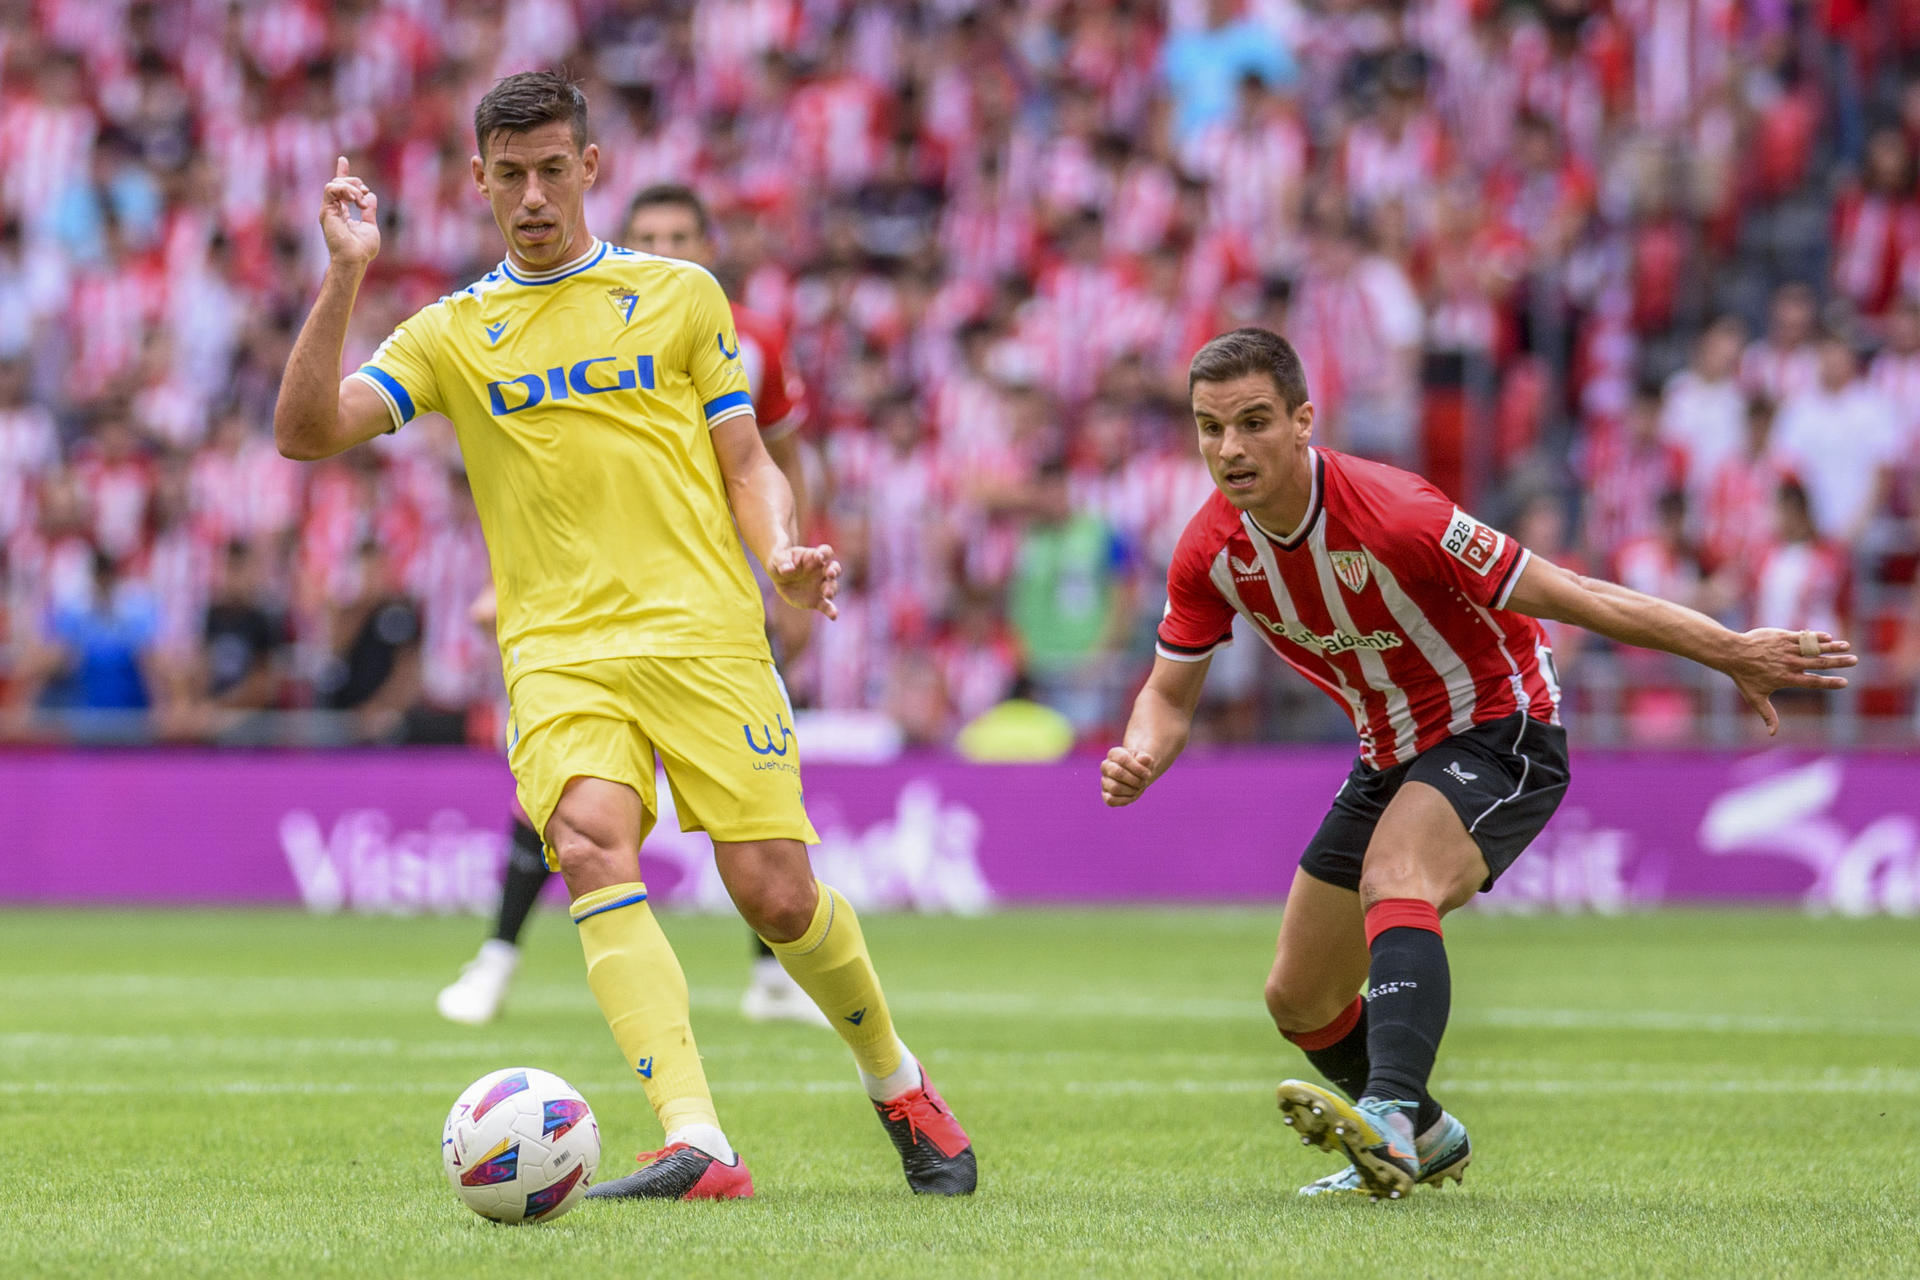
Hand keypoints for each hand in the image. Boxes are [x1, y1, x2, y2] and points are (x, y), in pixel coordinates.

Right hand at [320, 156, 379, 267]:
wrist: (354, 259)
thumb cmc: (362, 249)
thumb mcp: (370, 226)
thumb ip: (369, 210)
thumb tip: (370, 195)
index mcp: (342, 213)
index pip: (340, 189)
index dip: (342, 173)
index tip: (342, 159)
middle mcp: (334, 210)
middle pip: (339, 182)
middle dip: (354, 181)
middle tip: (365, 193)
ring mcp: (329, 210)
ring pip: (334, 184)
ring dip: (351, 187)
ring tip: (360, 200)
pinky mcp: (326, 211)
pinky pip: (331, 189)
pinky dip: (344, 189)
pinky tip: (355, 199)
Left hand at [768, 544, 841, 618]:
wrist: (779, 576)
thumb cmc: (780, 561)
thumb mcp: (777, 559)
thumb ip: (783, 562)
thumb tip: (788, 570)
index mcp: (813, 556)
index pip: (826, 551)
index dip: (824, 553)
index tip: (819, 557)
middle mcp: (822, 571)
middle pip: (834, 568)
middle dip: (834, 571)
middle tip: (830, 574)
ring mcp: (821, 585)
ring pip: (832, 586)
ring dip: (832, 589)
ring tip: (827, 594)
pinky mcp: (817, 600)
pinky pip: (826, 605)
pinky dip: (831, 610)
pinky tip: (833, 616)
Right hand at [1100, 746, 1156, 806]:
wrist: (1137, 775)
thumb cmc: (1141, 765)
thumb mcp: (1146, 759)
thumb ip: (1146, 759)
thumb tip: (1144, 759)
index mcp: (1114, 753)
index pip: (1123, 759)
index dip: (1138, 768)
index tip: (1148, 774)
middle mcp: (1105, 766)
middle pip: (1117, 773)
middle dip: (1135, 780)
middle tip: (1143, 783)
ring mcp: (1104, 780)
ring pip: (1115, 788)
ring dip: (1131, 790)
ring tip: (1138, 788)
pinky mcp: (1105, 794)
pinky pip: (1110, 800)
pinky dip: (1124, 800)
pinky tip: (1132, 796)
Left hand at [1722, 629, 1856, 734]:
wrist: (1732, 653)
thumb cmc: (1744, 677)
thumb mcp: (1755, 698)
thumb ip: (1767, 714)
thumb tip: (1772, 734)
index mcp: (1787, 678)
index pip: (1813, 682)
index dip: (1830, 682)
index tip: (1844, 683)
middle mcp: (1790, 663)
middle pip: (1819, 663)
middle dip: (1838, 662)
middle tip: (1854, 661)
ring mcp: (1787, 649)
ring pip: (1813, 648)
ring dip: (1831, 647)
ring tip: (1847, 646)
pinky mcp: (1782, 637)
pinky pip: (1802, 636)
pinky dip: (1815, 637)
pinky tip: (1828, 637)